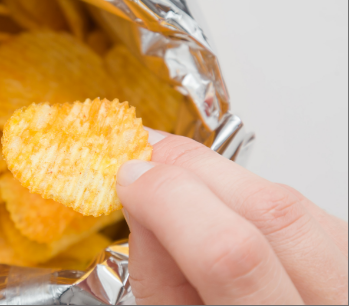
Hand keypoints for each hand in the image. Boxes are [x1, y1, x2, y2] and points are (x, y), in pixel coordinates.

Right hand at [117, 129, 347, 303]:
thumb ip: (156, 273)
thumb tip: (142, 199)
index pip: (231, 256)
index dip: (171, 200)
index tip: (132, 177)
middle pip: (272, 213)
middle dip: (193, 170)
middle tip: (148, 161)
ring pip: (291, 202)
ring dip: (220, 176)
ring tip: (178, 181)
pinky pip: (303, 205)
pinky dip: (250, 192)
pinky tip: (221, 203)